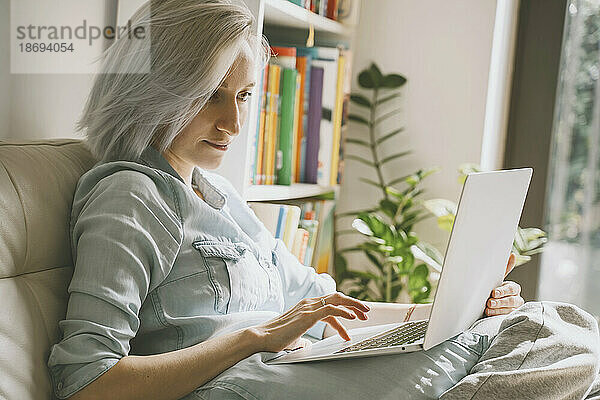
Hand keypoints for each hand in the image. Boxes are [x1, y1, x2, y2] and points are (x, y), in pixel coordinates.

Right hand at [251, 292, 369, 352]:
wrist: (261, 339)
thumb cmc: (275, 339)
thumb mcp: (295, 337)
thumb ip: (304, 337)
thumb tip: (309, 344)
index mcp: (306, 306)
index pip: (331, 303)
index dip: (346, 310)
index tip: (356, 319)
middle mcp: (308, 303)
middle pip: (337, 297)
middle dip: (353, 303)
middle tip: (366, 313)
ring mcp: (308, 308)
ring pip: (336, 300)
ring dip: (353, 306)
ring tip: (364, 314)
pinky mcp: (307, 316)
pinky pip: (330, 310)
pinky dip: (343, 313)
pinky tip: (352, 319)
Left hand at [485, 253, 524, 315]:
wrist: (490, 302)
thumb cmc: (494, 288)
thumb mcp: (498, 279)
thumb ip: (505, 269)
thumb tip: (512, 254)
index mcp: (514, 288)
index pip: (511, 289)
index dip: (503, 291)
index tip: (493, 292)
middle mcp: (516, 299)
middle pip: (511, 300)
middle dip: (500, 301)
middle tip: (490, 302)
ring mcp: (514, 309)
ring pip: (509, 310)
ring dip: (497, 309)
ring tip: (488, 308)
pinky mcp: (509, 317)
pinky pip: (505, 317)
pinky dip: (496, 315)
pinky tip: (489, 314)